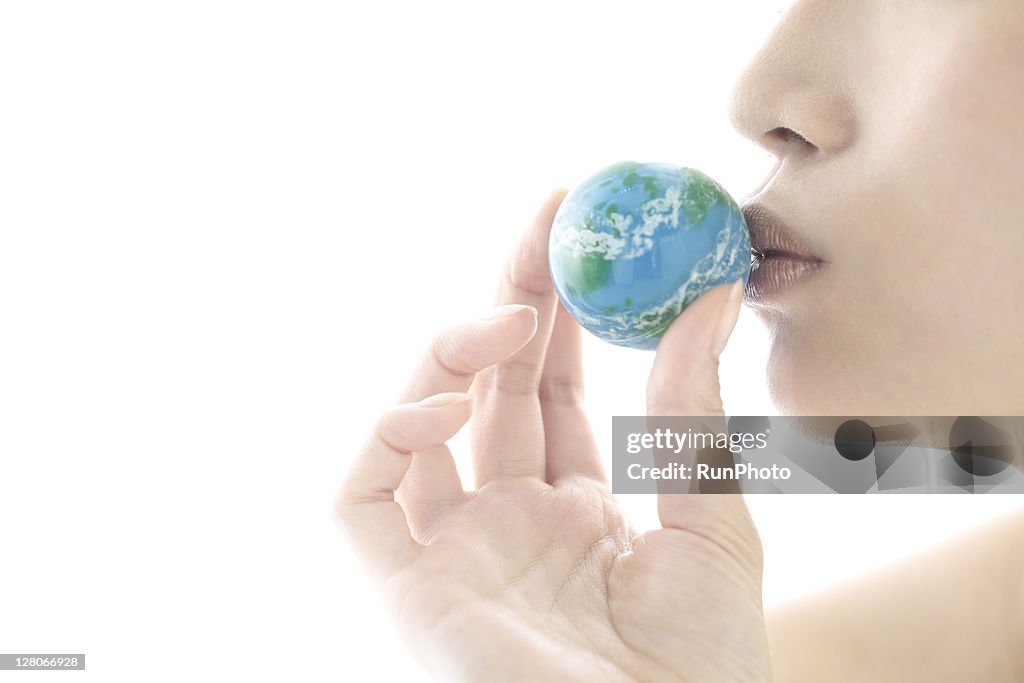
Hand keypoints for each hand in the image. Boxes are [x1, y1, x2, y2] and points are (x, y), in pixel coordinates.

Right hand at [336, 189, 770, 681]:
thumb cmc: (704, 670)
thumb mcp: (712, 523)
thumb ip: (691, 414)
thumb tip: (711, 296)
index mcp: (575, 508)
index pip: (547, 388)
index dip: (557, 310)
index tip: (577, 230)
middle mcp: (505, 520)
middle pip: (486, 388)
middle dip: (509, 297)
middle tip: (547, 221)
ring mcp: (452, 552)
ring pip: (414, 424)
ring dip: (448, 354)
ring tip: (509, 314)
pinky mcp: (406, 590)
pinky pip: (360, 498)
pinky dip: (386, 434)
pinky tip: (446, 402)